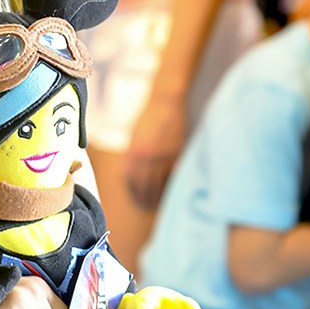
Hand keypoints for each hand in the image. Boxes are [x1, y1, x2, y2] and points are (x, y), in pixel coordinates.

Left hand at [124, 94, 187, 210]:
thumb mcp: (135, 136)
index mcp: (134, 151)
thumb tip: (132, 172)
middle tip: (145, 206)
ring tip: (156, 204)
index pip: (131, 179)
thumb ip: (134, 154)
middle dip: (144, 197)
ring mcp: (164, 155)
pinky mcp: (178, 152)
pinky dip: (170, 185)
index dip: (133, 191)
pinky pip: (173, 174)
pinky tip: (170, 192)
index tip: (135, 199)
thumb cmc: (148, 117)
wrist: (166, 102)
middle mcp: (148, 156)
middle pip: (145, 184)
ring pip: (160, 182)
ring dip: (158, 195)